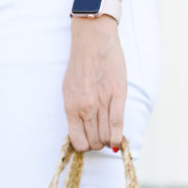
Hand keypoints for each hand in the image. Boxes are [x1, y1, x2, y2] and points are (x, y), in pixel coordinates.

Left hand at [63, 16, 125, 151]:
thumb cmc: (80, 66)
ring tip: (110, 133)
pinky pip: (117, 124)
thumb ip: (74, 112)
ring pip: (106, 137)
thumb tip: (81, 132)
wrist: (93, 41)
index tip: (89, 140)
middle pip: (94, 142)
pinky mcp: (117, 95)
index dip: (85, 146)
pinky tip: (118, 139)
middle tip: (101, 135)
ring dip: (109, 140)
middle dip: (98, 144)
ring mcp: (101, 102)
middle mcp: (85, 108)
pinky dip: (118, 137)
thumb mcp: (69, 91)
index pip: (78, 142)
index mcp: (71, 108)